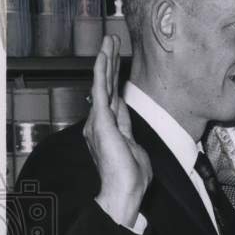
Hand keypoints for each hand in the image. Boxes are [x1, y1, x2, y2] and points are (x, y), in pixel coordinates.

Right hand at [83, 34, 152, 227]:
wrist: (123, 193)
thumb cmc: (131, 181)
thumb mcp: (136, 151)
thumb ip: (131, 135)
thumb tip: (129, 125)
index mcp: (111, 131)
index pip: (114, 101)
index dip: (117, 83)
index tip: (119, 67)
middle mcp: (100, 124)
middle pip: (107, 87)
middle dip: (110, 64)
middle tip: (111, 42)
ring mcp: (99, 121)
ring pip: (103, 83)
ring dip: (105, 60)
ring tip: (108, 40)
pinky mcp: (101, 120)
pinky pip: (101, 89)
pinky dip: (102, 70)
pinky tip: (103, 54)